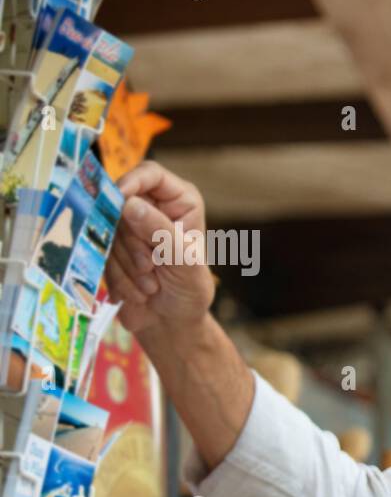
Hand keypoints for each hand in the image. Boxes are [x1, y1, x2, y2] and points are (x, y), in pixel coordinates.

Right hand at [106, 160, 214, 336]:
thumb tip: (128, 203)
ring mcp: (127, 226)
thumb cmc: (189, 290)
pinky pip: (96, 250)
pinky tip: (138, 291)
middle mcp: (152, 207)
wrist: (172, 322)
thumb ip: (160, 231)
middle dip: (132, 242)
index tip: (120, 201)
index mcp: (180, 201)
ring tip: (150, 284)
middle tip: (151, 268)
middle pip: (121, 204)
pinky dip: (116, 275)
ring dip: (125, 263)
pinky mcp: (108, 246)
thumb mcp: (184, 262)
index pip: (150, 174)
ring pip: (105, 228)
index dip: (132, 183)